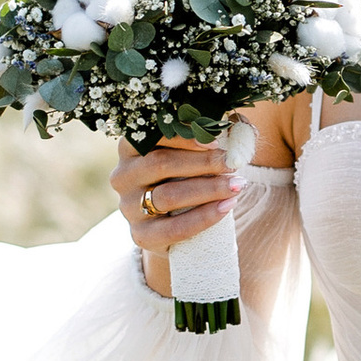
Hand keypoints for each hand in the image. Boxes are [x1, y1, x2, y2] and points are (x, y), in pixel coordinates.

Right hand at [115, 133, 237, 290]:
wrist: (173, 223)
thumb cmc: (185, 177)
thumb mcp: (189, 154)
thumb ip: (205, 137)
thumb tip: (237, 126)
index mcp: (130, 149)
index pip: (149, 134)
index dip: (181, 135)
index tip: (214, 139)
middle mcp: (123, 176)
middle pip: (160, 164)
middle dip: (202, 162)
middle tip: (233, 163)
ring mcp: (129, 207)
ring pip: (168, 195)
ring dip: (208, 188)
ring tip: (237, 184)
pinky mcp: (141, 235)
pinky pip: (174, 228)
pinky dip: (203, 217)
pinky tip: (226, 206)